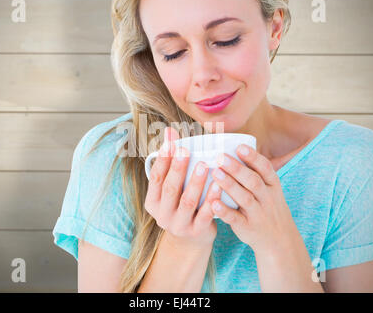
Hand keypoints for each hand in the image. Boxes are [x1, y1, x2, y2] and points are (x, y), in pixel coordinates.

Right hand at [144, 127, 219, 249]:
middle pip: (170, 189)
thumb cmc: (181, 206)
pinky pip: (205, 215)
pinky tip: (219, 186)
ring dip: (195, 182)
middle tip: (186, 150)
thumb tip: (170, 131)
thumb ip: (170, 166)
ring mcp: (179, 225)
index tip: (171, 142)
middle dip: (177, 169)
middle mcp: (162, 215)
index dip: (163, 159)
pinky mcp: (196, 232)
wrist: (190, 241)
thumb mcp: (171, 191)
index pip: (155, 177)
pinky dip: (212, 199)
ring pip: (187, 202)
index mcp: (153, 202)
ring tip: (204, 165)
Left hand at [210, 144, 300, 252]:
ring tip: (215, 173)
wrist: (279, 240)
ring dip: (230, 185)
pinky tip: (213, 203)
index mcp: (272, 186)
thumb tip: (233, 149)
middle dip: (237, 168)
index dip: (253, 157)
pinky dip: (224, 211)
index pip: (265, 169)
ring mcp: (258, 214)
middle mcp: (267, 199)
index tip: (239, 147)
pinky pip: (235, 219)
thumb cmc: (268, 208)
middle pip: (253, 181)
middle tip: (220, 157)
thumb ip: (255, 174)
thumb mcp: (270, 190)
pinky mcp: (247, 227)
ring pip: (245, 198)